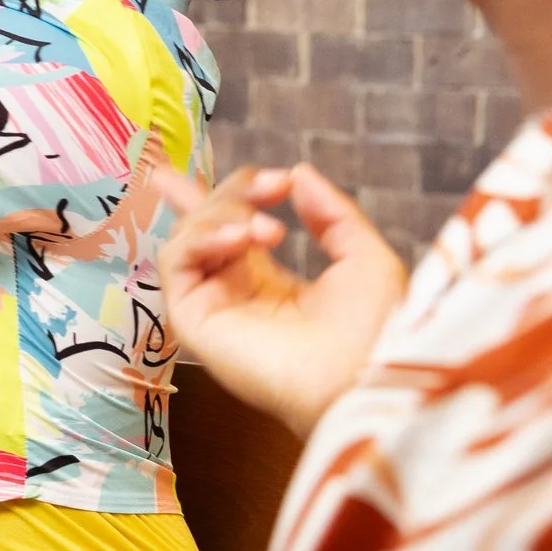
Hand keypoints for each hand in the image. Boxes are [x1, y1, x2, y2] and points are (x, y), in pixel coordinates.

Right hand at [155, 163, 408, 433]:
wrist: (363, 376)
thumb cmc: (376, 330)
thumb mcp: (365, 257)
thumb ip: (332, 213)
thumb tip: (298, 173)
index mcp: (269, 283)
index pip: (227, 230)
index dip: (219, 194)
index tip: (272, 177)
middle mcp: (232, 293)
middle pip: (200, 225)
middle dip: (231, 193)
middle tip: (274, 186)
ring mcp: (210, 307)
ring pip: (186, 237)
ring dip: (223, 215)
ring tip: (269, 227)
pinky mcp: (192, 320)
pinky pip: (175, 261)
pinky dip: (201, 237)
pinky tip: (242, 239)